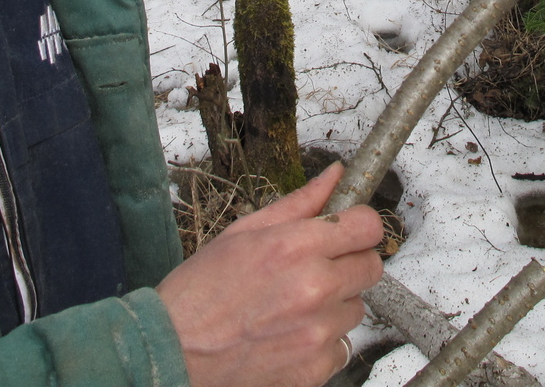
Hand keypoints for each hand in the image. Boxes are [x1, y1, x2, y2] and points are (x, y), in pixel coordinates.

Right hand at [157, 162, 385, 386]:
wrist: (173, 352)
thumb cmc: (199, 292)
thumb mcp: (243, 232)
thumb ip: (299, 204)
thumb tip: (335, 176)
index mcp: (296, 247)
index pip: (368, 226)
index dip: (360, 225)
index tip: (348, 230)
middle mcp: (315, 288)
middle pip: (371, 267)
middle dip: (350, 263)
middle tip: (317, 268)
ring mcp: (317, 333)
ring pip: (355, 308)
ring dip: (334, 305)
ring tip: (291, 306)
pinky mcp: (314, 369)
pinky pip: (341, 347)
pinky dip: (322, 342)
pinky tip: (289, 335)